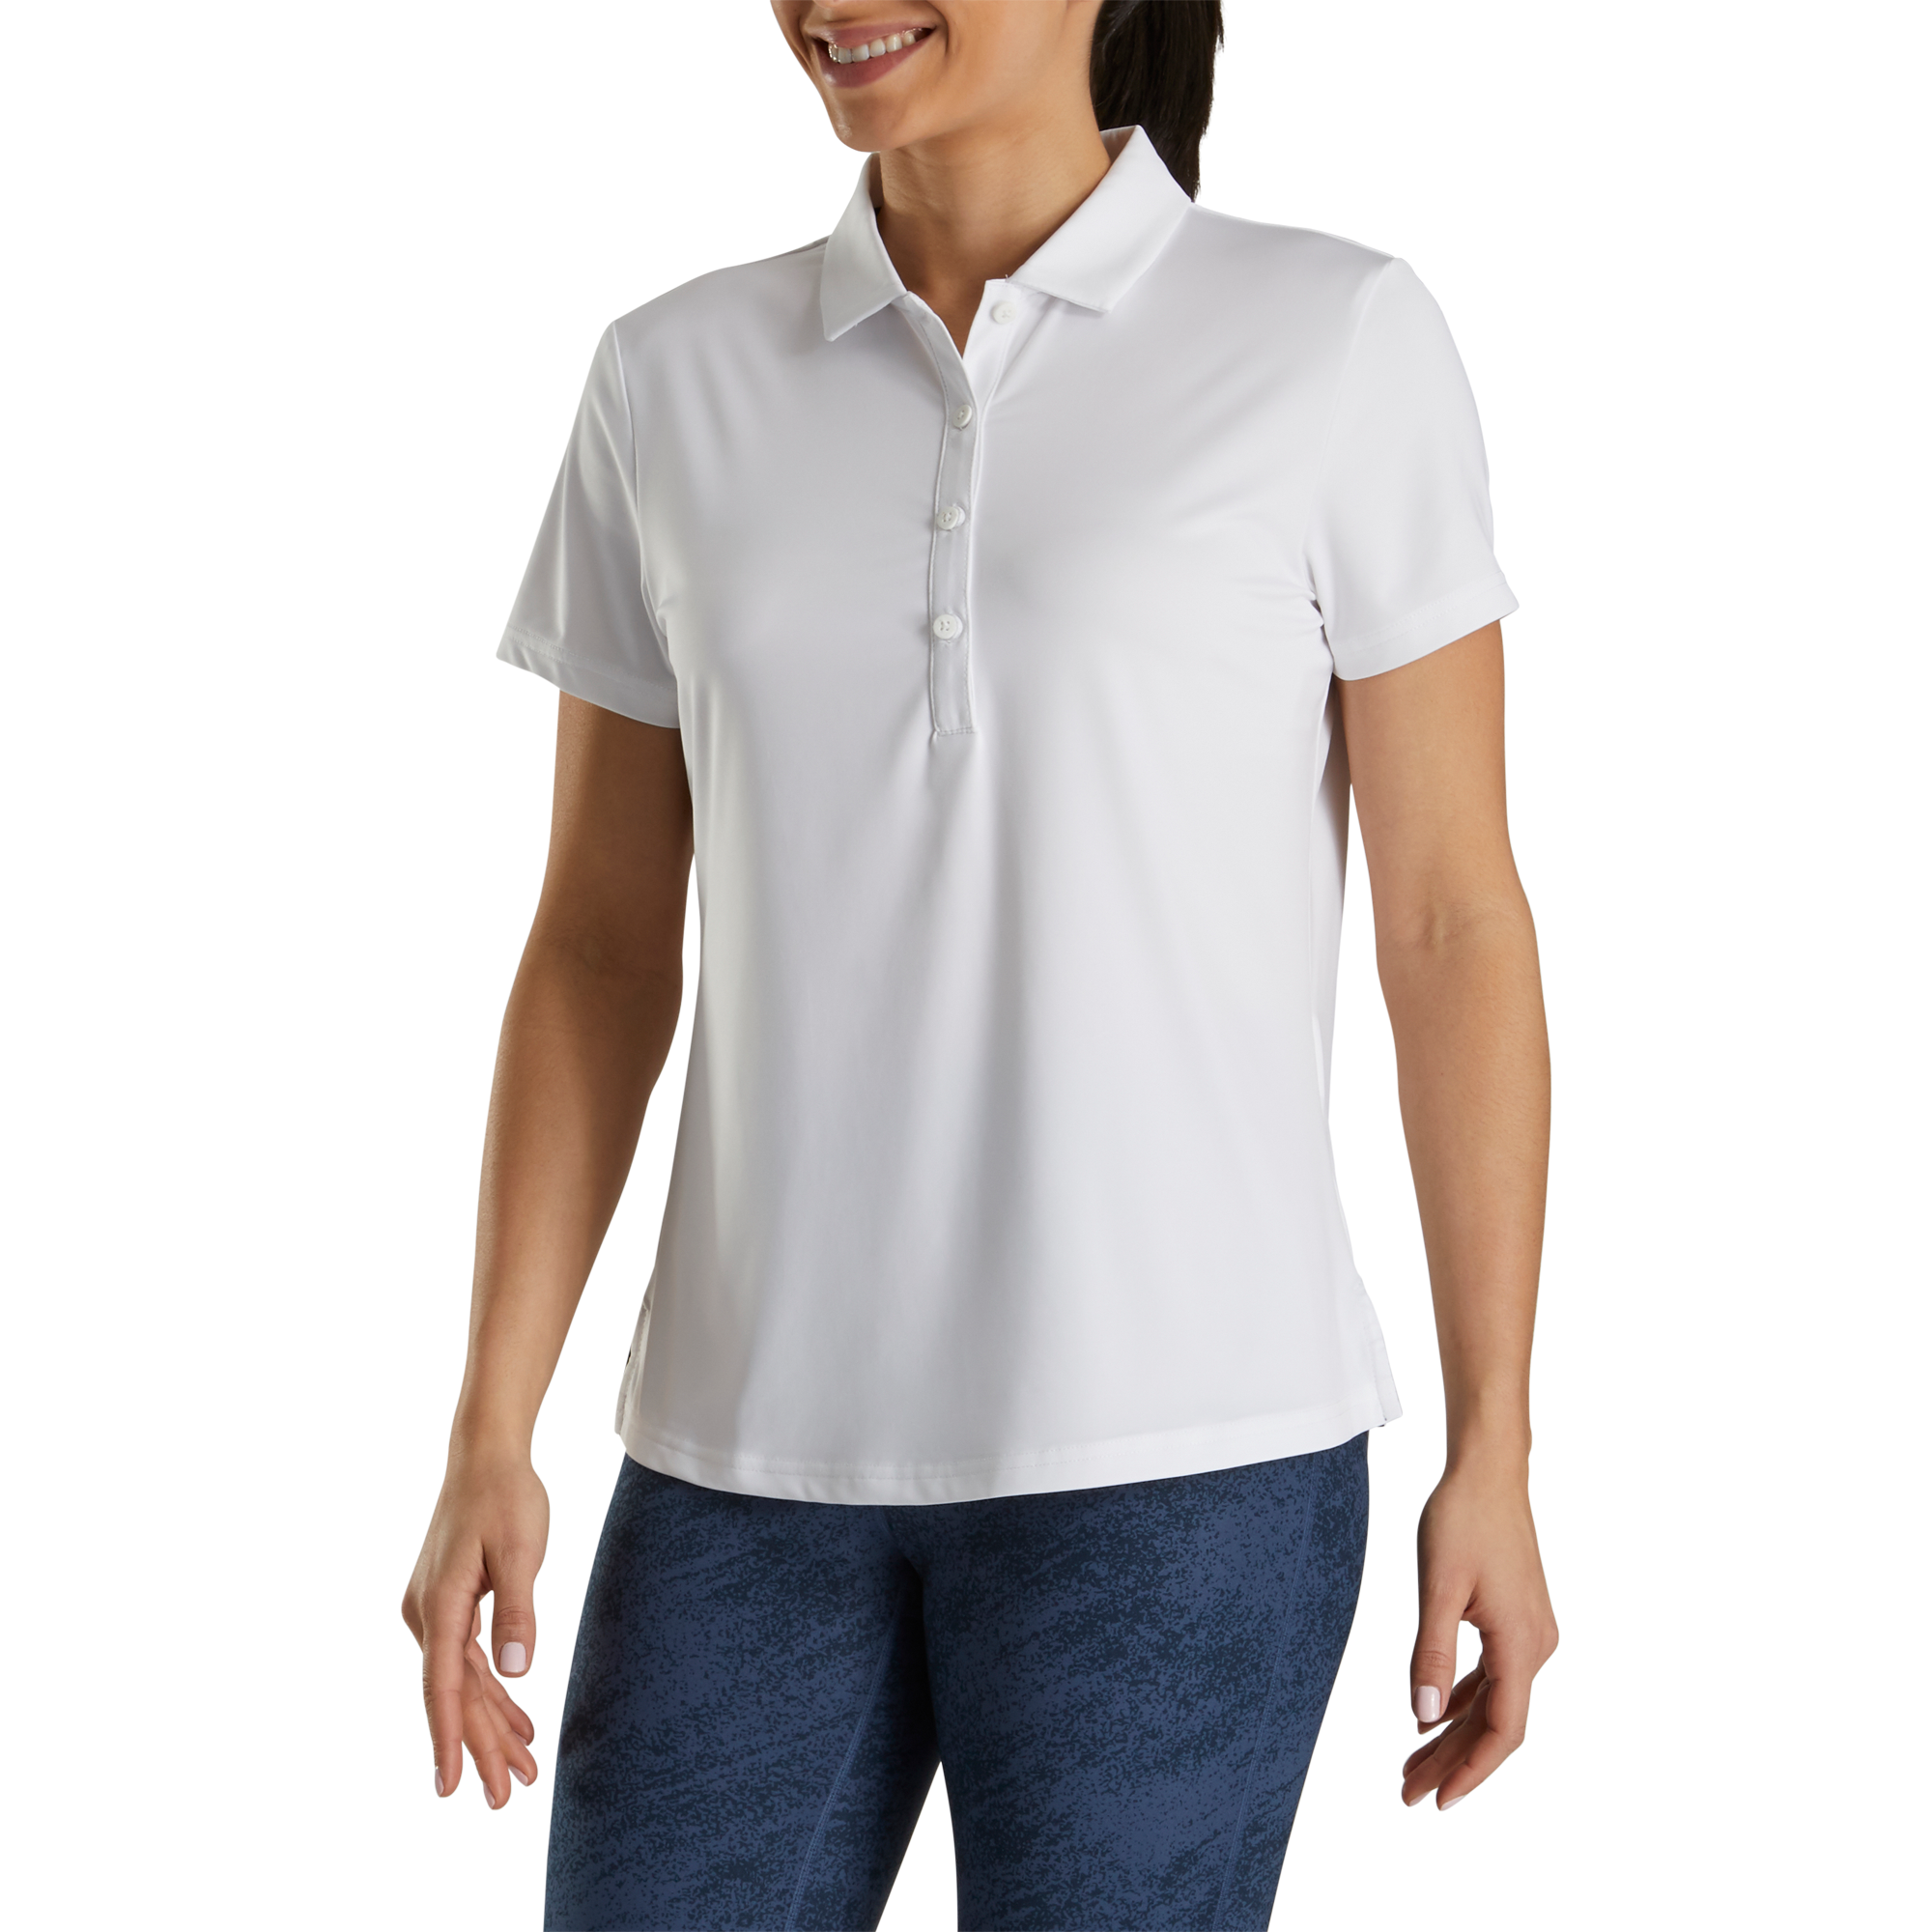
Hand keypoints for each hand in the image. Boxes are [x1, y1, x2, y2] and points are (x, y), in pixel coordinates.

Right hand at [402, 1448, 550, 1807]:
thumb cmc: (504, 1496)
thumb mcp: (520, 1550)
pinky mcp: (449, 1604)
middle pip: (455, 1693)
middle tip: (504, 1793)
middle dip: (481, 1745)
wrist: (485, 1456)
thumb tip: (515, 1670)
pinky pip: (467, 1660)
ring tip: (519, 1768)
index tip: (453, 1784)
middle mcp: (429, 1613)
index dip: (450, 1738)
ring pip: (463, 1681)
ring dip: (490, 1723)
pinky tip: (513, 1718)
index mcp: (442, 1603)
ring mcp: (435, 1610)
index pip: (445, 1686)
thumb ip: (517, 1610)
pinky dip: (491, 1691)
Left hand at [1401, 1456, 1557, 1810]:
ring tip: (1413, 1764)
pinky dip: (1462, 1698)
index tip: (1437, 1799)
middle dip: (1452, 1761)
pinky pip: (1490, 1674)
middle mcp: (1533, 1645)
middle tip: (1408, 1791)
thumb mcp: (1438, 1587)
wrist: (1487, 1471)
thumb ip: (1431, 1654)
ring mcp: (1527, 1632)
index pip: (1501, 1729)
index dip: (1470, 1769)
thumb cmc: (1462, 1519)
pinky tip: (1433, 1716)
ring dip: (1454, 1733)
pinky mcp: (1515, 1618)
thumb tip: (1422, 1716)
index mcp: (1519, 1643)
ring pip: (1491, 1700)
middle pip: (1494, 1721)